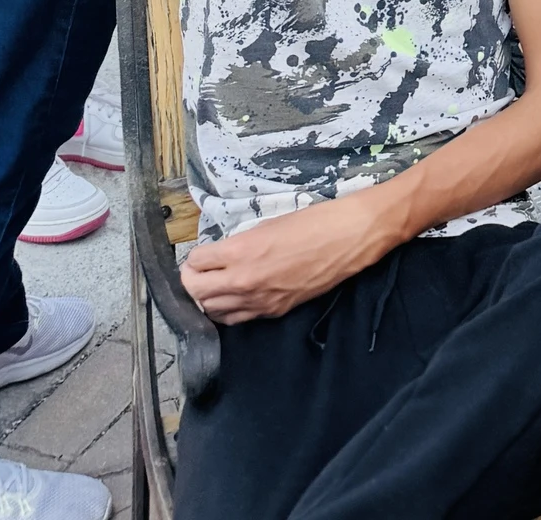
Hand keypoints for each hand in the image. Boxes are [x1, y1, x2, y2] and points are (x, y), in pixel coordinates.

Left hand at [182, 184, 406, 322]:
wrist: (348, 238)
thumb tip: (221, 254)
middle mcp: (244, 281)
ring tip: (210, 285)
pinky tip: (230, 299)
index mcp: (241, 251)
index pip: (196, 263)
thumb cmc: (312, 221)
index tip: (198, 254)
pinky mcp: (273, 312)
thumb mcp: (268, 224)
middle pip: (197, 291)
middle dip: (191, 281)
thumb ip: (240, 243)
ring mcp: (259, 301)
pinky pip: (236, 319)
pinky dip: (226, 311)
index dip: (193, 258)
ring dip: (206, 298)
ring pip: (213, 311)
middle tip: (196, 271)